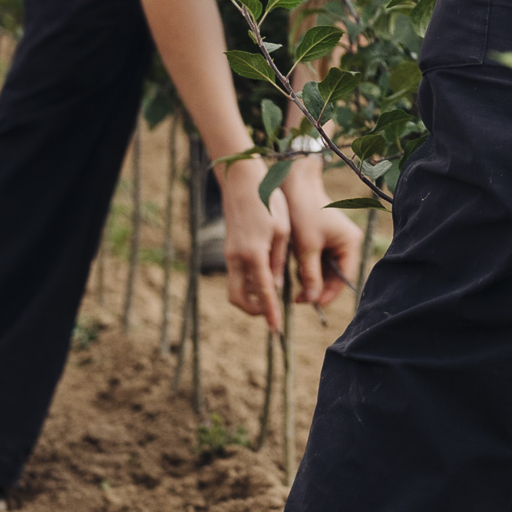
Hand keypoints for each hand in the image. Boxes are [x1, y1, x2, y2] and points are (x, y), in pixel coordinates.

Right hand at [219, 169, 288, 333]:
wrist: (242, 182)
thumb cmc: (268, 202)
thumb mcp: (282, 230)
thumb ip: (278, 260)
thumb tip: (275, 286)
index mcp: (254, 253)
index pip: (262, 292)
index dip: (270, 313)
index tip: (277, 329)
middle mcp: (237, 258)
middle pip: (238, 298)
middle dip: (254, 310)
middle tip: (272, 313)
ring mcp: (230, 254)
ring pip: (235, 288)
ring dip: (250, 297)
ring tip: (271, 298)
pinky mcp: (229, 250)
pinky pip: (236, 275)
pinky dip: (248, 283)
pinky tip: (264, 279)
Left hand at [283, 159, 360, 312]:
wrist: (294, 186)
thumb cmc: (303, 213)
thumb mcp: (306, 249)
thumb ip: (311, 276)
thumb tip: (312, 301)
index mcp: (350, 244)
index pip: (344, 278)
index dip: (327, 294)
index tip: (308, 303)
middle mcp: (348, 243)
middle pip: (335, 276)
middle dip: (317, 286)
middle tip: (297, 298)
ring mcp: (337, 241)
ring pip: (325, 270)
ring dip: (311, 277)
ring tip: (295, 280)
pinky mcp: (326, 239)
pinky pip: (319, 261)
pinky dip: (308, 267)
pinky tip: (296, 268)